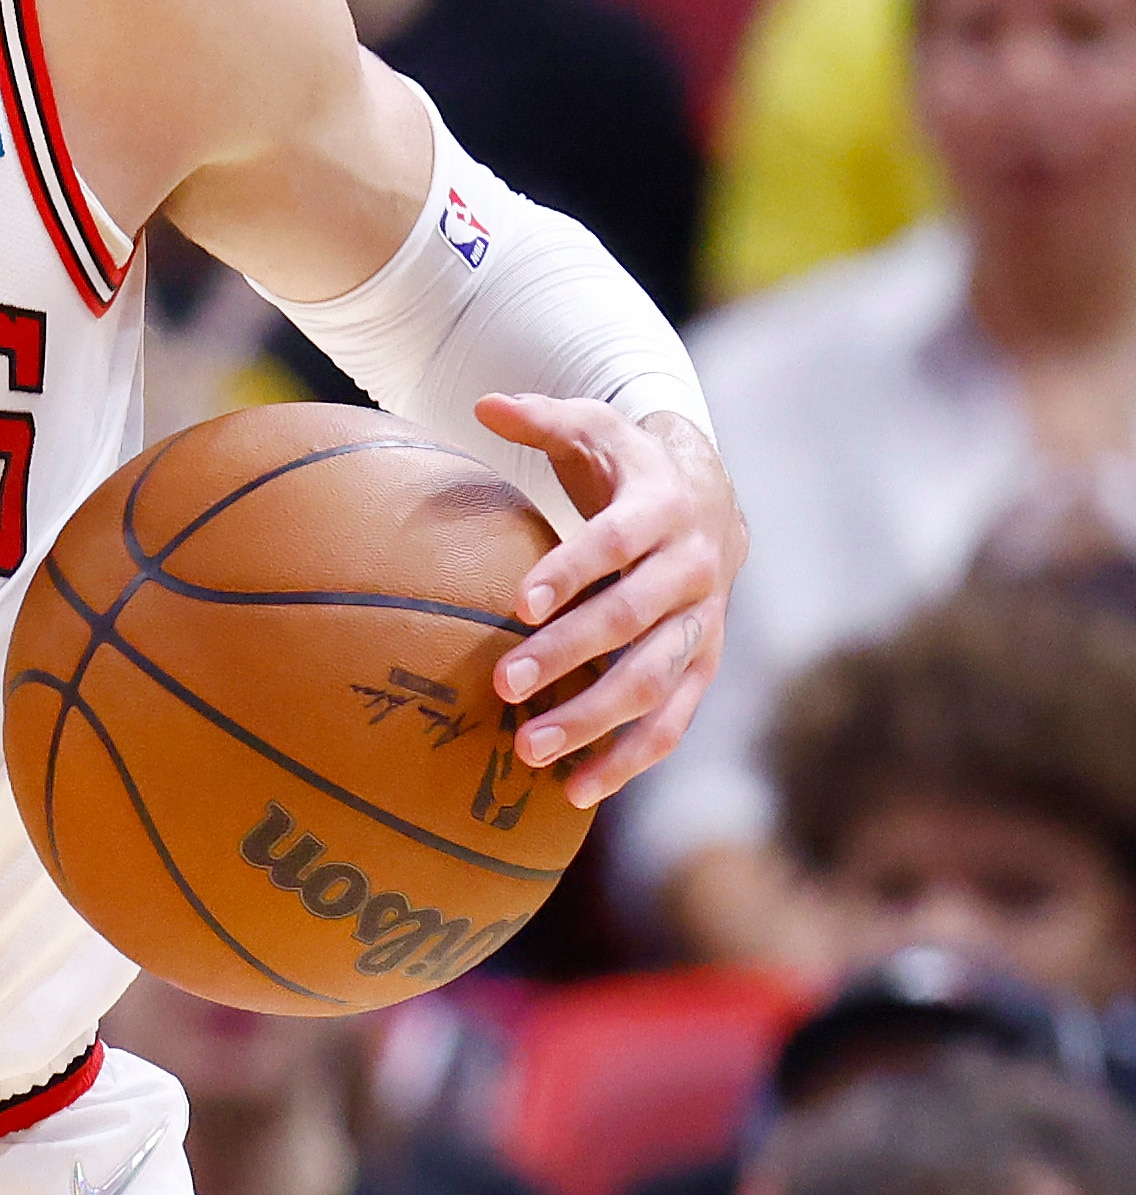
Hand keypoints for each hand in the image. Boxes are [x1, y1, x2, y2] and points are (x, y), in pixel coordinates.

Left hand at [477, 398, 747, 806]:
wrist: (710, 500)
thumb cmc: (627, 466)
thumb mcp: (592, 426)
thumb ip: (540, 416)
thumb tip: (484, 402)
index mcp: (662, 511)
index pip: (614, 542)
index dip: (572, 570)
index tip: (520, 600)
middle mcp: (691, 573)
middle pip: (631, 620)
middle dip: (570, 655)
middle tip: (504, 685)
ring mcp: (701, 627)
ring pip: (654, 682)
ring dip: (595, 720)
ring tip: (529, 751)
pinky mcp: (701, 668)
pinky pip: (670, 723)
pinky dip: (628, 759)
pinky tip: (576, 792)